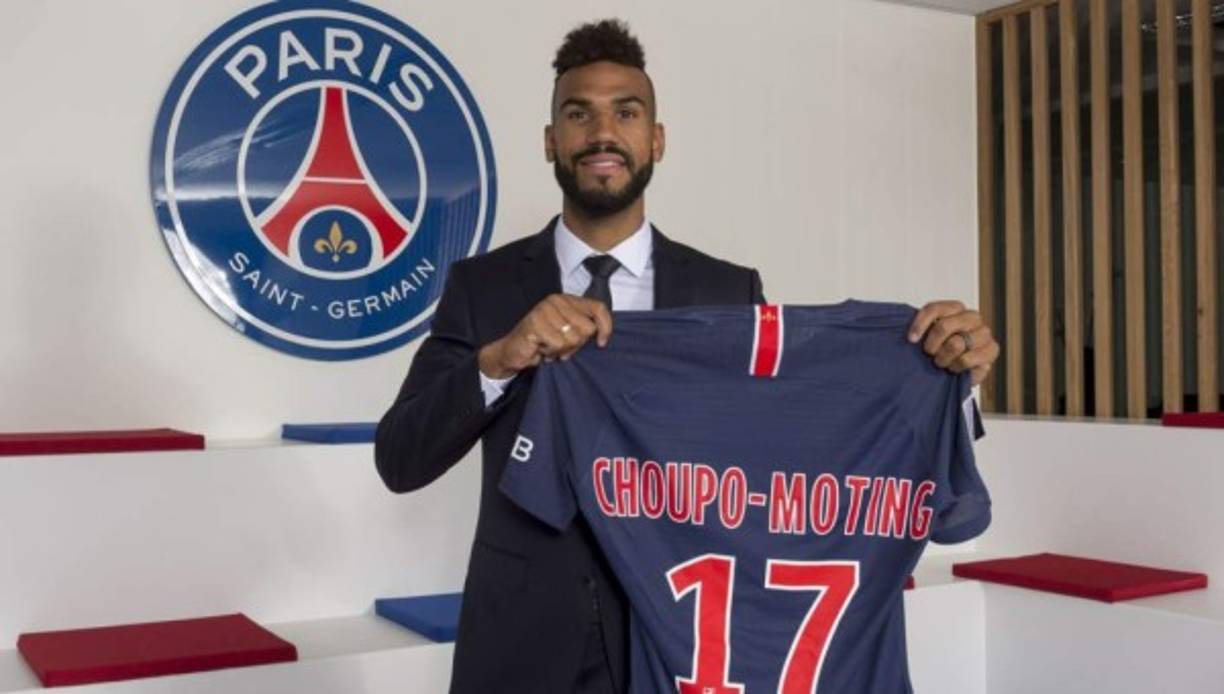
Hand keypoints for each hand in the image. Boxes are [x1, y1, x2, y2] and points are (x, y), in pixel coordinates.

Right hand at [478, 294, 612, 378]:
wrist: (513, 352)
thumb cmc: (542, 343)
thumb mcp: (568, 334)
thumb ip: (583, 329)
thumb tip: (601, 336)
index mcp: (567, 300)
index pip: (598, 307)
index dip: (605, 326)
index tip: (601, 343)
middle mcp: (556, 300)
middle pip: (587, 328)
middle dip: (576, 344)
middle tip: (561, 346)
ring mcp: (545, 310)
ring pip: (573, 338)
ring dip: (562, 349)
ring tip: (549, 347)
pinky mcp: (535, 323)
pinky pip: (558, 344)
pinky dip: (551, 352)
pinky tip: (541, 348)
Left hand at [907, 300, 999, 386]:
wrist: (959, 372)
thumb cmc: (941, 352)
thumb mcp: (928, 338)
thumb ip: (921, 331)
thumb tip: (911, 336)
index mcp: (955, 308)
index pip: (934, 309)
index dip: (920, 324)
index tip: (911, 339)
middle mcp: (972, 317)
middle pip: (944, 326)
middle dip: (932, 345)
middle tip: (930, 354)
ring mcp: (984, 333)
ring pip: (955, 344)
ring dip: (944, 358)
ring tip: (943, 362)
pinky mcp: (992, 349)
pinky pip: (966, 359)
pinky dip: (956, 366)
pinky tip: (954, 368)